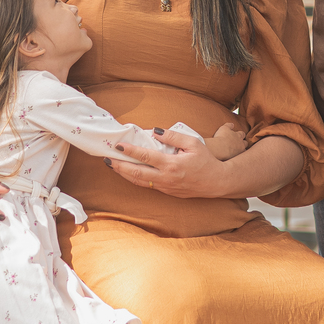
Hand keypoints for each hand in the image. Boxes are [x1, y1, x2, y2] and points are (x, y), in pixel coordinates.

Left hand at [108, 127, 233, 199]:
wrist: (217, 182)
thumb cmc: (206, 160)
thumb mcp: (193, 143)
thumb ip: (172, 136)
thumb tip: (154, 131)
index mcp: (172, 165)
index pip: (145, 157)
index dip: (130, 151)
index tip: (118, 146)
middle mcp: (166, 178)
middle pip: (136, 173)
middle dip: (119, 166)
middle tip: (106, 159)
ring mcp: (166, 187)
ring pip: (139, 182)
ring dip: (124, 174)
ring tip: (112, 166)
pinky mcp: (167, 192)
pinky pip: (147, 185)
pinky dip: (135, 179)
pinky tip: (128, 173)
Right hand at [205, 122, 247, 160]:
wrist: (219, 148)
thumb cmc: (221, 137)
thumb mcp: (224, 128)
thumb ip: (229, 125)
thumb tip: (232, 124)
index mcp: (239, 136)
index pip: (242, 134)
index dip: (241, 134)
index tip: (239, 135)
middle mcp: (241, 144)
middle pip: (245, 143)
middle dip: (243, 143)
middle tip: (240, 143)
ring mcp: (240, 152)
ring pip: (244, 151)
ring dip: (241, 150)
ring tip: (238, 151)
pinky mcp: (236, 158)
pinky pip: (239, 158)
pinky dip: (237, 157)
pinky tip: (234, 157)